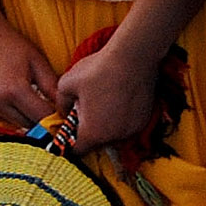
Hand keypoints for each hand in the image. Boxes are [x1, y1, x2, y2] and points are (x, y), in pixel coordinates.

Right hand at [0, 2, 58, 129]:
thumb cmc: (10, 45)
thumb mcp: (37, 62)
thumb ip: (52, 87)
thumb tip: (67, 108)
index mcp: (13, 90)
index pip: (43, 117)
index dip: (57, 117)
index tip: (65, 113)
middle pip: (29, 124)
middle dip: (42, 118)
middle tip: (50, 106)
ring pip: (15, 123)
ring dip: (25, 116)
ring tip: (30, 98)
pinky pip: (0, 119)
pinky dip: (9, 113)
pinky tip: (10, 97)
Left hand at [55, 37, 161, 155]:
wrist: (134, 56)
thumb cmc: (98, 69)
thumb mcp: (66, 84)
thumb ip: (61, 104)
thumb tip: (65, 112)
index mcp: (93, 132)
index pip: (76, 150)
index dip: (67, 143)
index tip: (65, 132)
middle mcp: (115, 136)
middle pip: (96, 145)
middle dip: (87, 134)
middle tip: (81, 115)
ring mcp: (132, 128)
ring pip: (113, 136)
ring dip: (104, 127)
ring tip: (101, 105)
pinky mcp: (145, 119)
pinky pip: (126, 126)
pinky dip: (119, 120)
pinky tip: (116, 101)